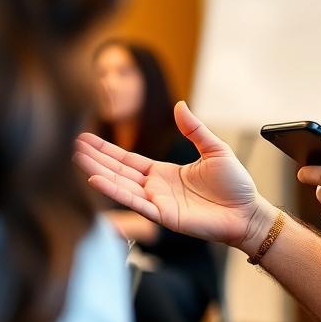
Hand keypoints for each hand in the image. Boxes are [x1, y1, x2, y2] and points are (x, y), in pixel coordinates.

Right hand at [75, 101, 274, 253]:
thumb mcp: (214, 149)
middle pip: (119, 171)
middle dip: (96, 158)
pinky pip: (135, 202)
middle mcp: (156, 188)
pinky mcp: (163, 216)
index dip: (108, 150)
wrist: (248, 212)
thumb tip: (179, 105)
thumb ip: (194, 129)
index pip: (129, 160)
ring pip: (122, 186)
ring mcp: (157, 203)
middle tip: (72, 145)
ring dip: (99, 172)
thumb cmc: (235, 185)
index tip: (86, 138)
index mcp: (164, 173)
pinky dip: (115, 192)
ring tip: (77, 158)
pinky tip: (97, 180)